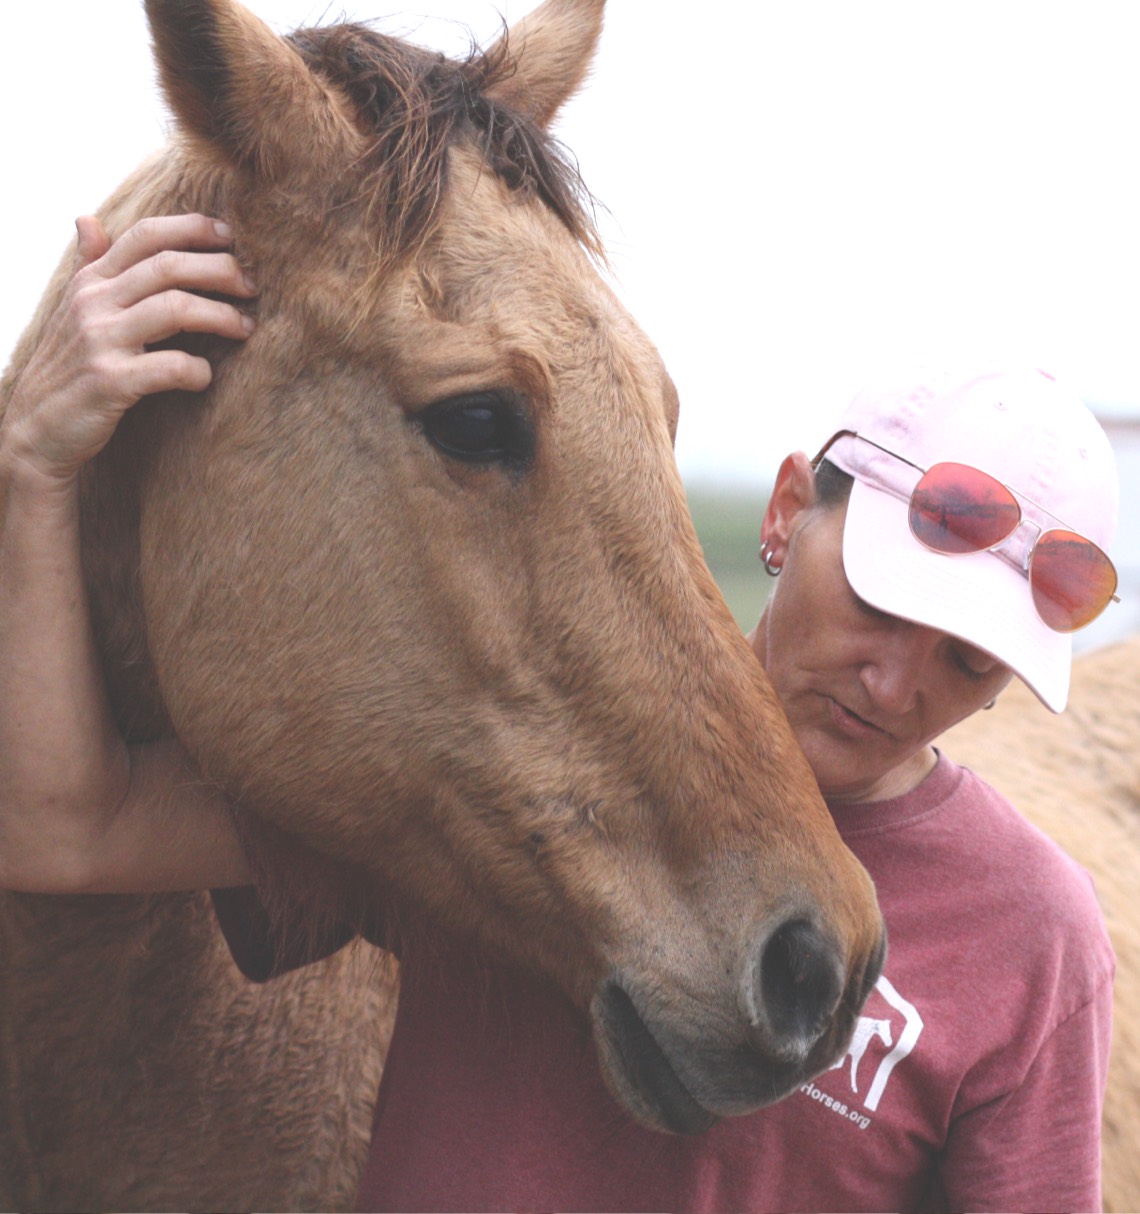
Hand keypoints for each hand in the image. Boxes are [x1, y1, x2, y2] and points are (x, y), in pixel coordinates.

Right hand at [2, 213, 256, 484]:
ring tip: (246, 327)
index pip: (146, 235)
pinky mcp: (110, 381)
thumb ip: (88, 266)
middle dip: (220, 270)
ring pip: (175, 308)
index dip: (193, 229)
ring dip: (221, 315)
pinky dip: (198, 370)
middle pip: (168, 266)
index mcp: (91, 282)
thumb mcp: (72, 310)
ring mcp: (100, 340)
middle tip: (252, 286)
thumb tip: (88, 219)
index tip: (231, 236)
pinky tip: (206, 376)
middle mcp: (93, 303)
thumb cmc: (67, 369)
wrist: (37, 430)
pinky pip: (170, 366)